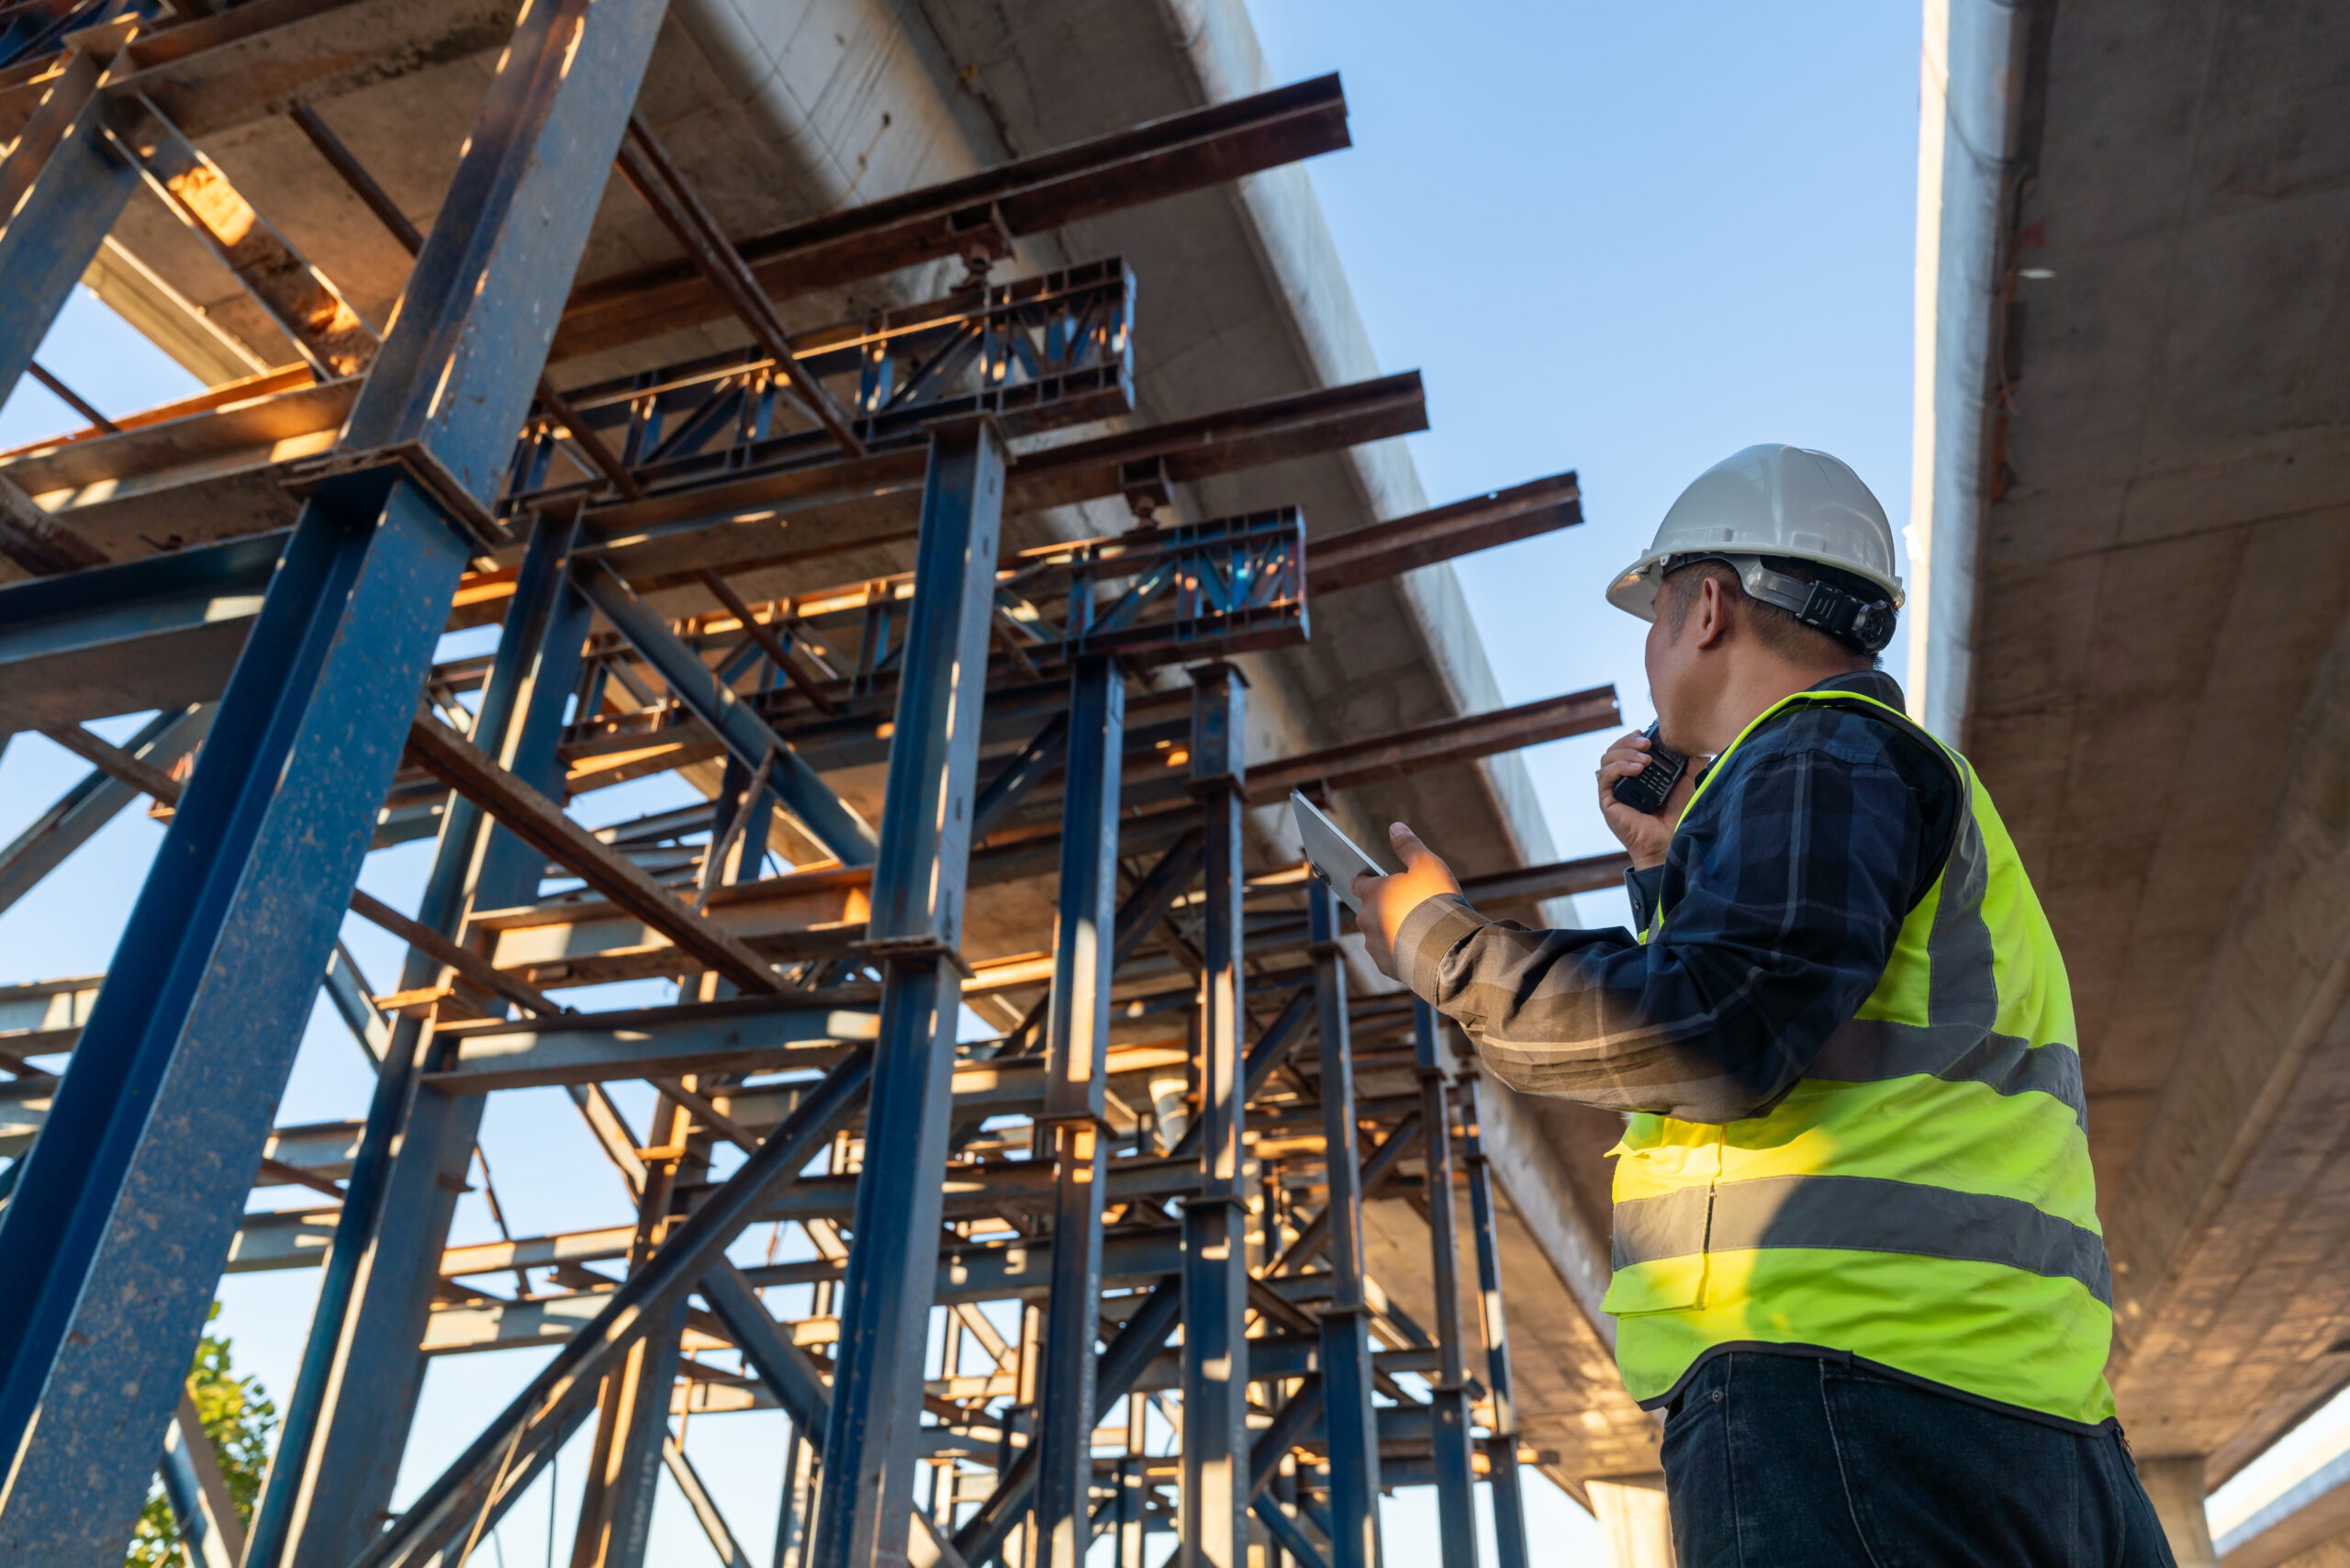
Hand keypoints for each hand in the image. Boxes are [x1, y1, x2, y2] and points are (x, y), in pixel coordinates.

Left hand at [1350, 822, 1461, 979]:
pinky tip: (1416, 947)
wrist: (1447, 947)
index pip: (1358, 882)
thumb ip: (1408, 845)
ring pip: (1377, 933)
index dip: (1368, 879)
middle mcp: (1366, 918)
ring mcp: (1374, 944)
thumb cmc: (1436, 901)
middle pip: (1368, 909)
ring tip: (1415, 928)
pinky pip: (1388, 955)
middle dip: (1383, 906)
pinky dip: (1398, 951)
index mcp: (1372, 892)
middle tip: (1408, 905)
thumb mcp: (1427, 864)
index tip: (1378, 879)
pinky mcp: (1385, 965)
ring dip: (1390, 930)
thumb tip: (1395, 827)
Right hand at [1596, 729, 1697, 869]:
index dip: (1632, 737)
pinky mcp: (1607, 801)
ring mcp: (1613, 790)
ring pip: (1607, 759)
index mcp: (1636, 773)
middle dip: (1628, 741)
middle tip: (1647, 742)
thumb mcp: (1686, 782)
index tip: (1646, 733)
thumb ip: (1690, 764)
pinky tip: (1637, 769)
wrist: (1671, 839)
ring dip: (1624, 752)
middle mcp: (1622, 780)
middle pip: (1613, 749)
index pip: (1626, 747)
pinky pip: (1605, 776)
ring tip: (1645, 759)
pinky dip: (1620, 767)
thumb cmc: (1677, 814)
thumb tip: (1697, 745)